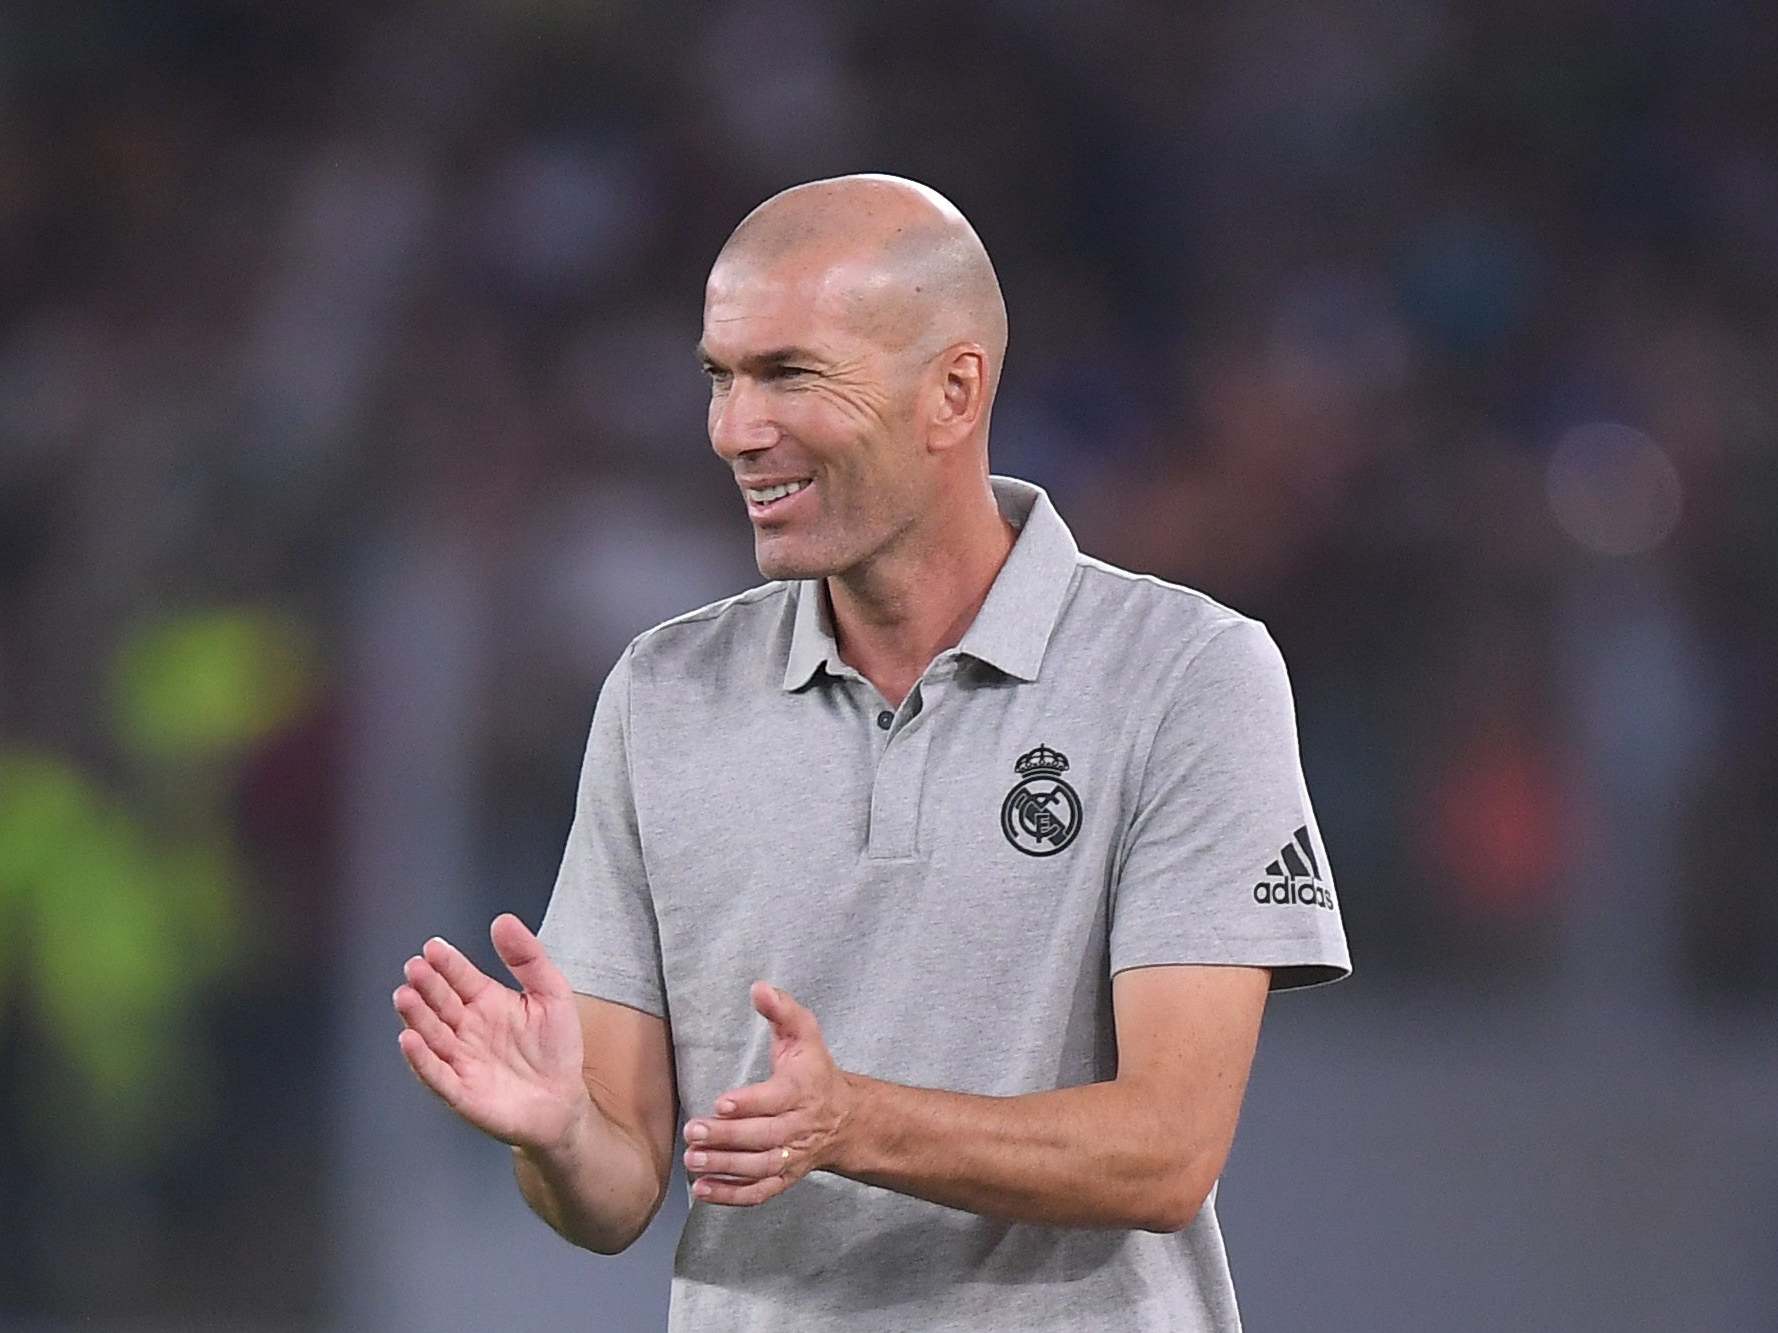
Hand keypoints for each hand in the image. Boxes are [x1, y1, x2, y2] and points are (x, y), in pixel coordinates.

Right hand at [393, 914, 591, 1152]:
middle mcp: (467, 1029)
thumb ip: (529, 957)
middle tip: (415, 968)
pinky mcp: (461, 1092)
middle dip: (426, 986)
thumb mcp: (552, 993)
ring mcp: (461, 1060)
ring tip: (405, 996)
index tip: (433, 947)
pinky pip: (436, 1075)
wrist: (564, 1102)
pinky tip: (410, 1041)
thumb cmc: (556, 1048)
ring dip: (416, 1017)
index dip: (446, 963)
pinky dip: (422, 1060)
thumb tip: (503, 920)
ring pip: (432, 1035)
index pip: (459, 978)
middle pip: (440, 1003)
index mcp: (486, 1003)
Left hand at [682, 982, 853, 1206]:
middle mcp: (799, 1127)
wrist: (846, 1119)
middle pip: (763, 1137)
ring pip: (759, 1167)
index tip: (722, 1102)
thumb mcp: (805, 1034)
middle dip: (727, 1137)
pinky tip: (703, 1190)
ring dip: (725, 1167)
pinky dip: (732, 1196)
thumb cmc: (815, 1071)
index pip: (776, 1100)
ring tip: (692, 1161)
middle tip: (692, 1132)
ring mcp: (792, 1157)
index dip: (749, 1104)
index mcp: (803, 1090)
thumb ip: (782, 1010)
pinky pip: (760, 1192)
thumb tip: (758, 987)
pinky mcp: (785, 1178)